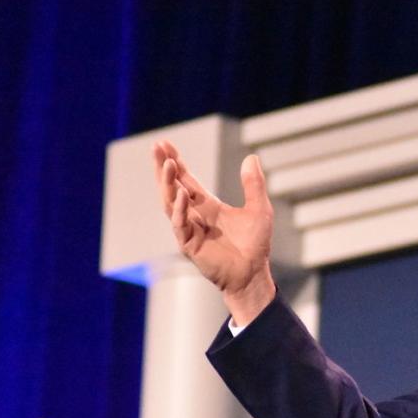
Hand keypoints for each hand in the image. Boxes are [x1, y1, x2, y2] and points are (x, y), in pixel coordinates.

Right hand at [153, 140, 274, 324]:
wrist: (253, 273)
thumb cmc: (255, 244)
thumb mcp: (259, 209)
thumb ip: (254, 185)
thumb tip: (252, 157)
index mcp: (207, 206)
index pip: (186, 180)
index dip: (176, 162)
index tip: (164, 144)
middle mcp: (194, 215)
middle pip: (173, 187)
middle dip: (164, 168)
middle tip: (158, 148)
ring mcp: (189, 230)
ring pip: (171, 203)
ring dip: (168, 184)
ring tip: (168, 165)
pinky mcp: (189, 244)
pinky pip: (180, 224)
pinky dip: (180, 209)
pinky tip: (182, 194)